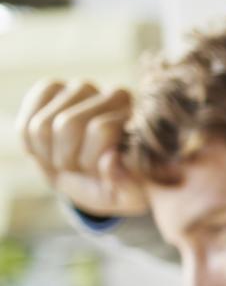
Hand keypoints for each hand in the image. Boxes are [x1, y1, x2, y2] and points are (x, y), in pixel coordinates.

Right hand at [15, 79, 147, 216]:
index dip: (92, 162)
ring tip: (68, 162)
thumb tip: (110, 158)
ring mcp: (81, 89)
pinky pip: (25, 125)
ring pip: (42, 125)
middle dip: (69, 159)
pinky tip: (52, 152)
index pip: (100, 130)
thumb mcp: (127, 196)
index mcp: (140, 118)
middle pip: (67, 124)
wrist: (92, 181)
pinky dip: (34, 148)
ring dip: (51, 155)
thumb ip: (127, 184)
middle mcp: (113, 94)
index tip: (100, 174)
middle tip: (81, 169)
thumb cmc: (115, 186)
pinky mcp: (52, 89)